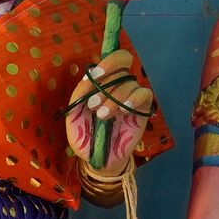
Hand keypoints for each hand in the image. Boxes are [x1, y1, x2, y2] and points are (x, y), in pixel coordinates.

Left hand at [65, 47, 151, 177]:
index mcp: (103, 82)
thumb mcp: (74, 116)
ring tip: (103, 116)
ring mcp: (131, 96)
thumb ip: (78, 96)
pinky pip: (144, 93)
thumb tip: (88, 80)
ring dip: (113, 98)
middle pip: (124, 63)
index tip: (93, 78)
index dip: (106, 63)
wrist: (98, 159)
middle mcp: (118, 85)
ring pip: (129, 82)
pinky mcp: (142, 109)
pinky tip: (123, 110)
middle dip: (108, 76)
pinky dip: (134, 98)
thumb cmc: (85, 137)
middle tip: (94, 101)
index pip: (113, 58)